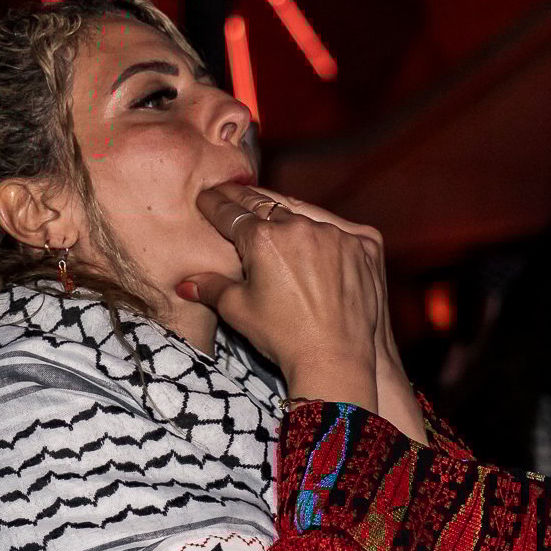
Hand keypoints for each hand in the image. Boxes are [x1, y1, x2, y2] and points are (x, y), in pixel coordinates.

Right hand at [176, 183, 379, 406]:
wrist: (336, 360)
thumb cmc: (283, 338)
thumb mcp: (238, 311)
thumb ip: (211, 288)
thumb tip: (185, 283)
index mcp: (264, 239)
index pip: (232, 213)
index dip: (215, 204)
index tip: (206, 197)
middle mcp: (301, 227)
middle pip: (267, 205)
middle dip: (244, 198)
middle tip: (228, 190)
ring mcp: (338, 233)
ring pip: (305, 214)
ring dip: (286, 214)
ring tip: (269, 210)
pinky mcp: (366, 244)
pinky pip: (339, 229)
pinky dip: (323, 232)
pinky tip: (310, 235)